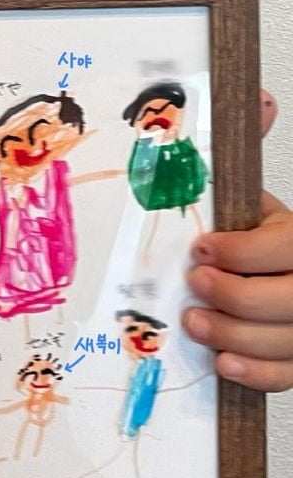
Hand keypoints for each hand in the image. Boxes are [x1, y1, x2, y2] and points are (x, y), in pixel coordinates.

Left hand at [184, 91, 290, 391]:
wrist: (284, 277)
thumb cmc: (266, 241)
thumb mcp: (260, 203)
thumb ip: (247, 161)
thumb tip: (260, 100)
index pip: (289, 246)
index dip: (244, 251)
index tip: (202, 249)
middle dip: (236, 296)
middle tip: (196, 286)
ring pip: (290, 341)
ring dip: (235, 335)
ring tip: (195, 322)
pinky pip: (290, 378)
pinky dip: (256, 373)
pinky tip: (223, 361)